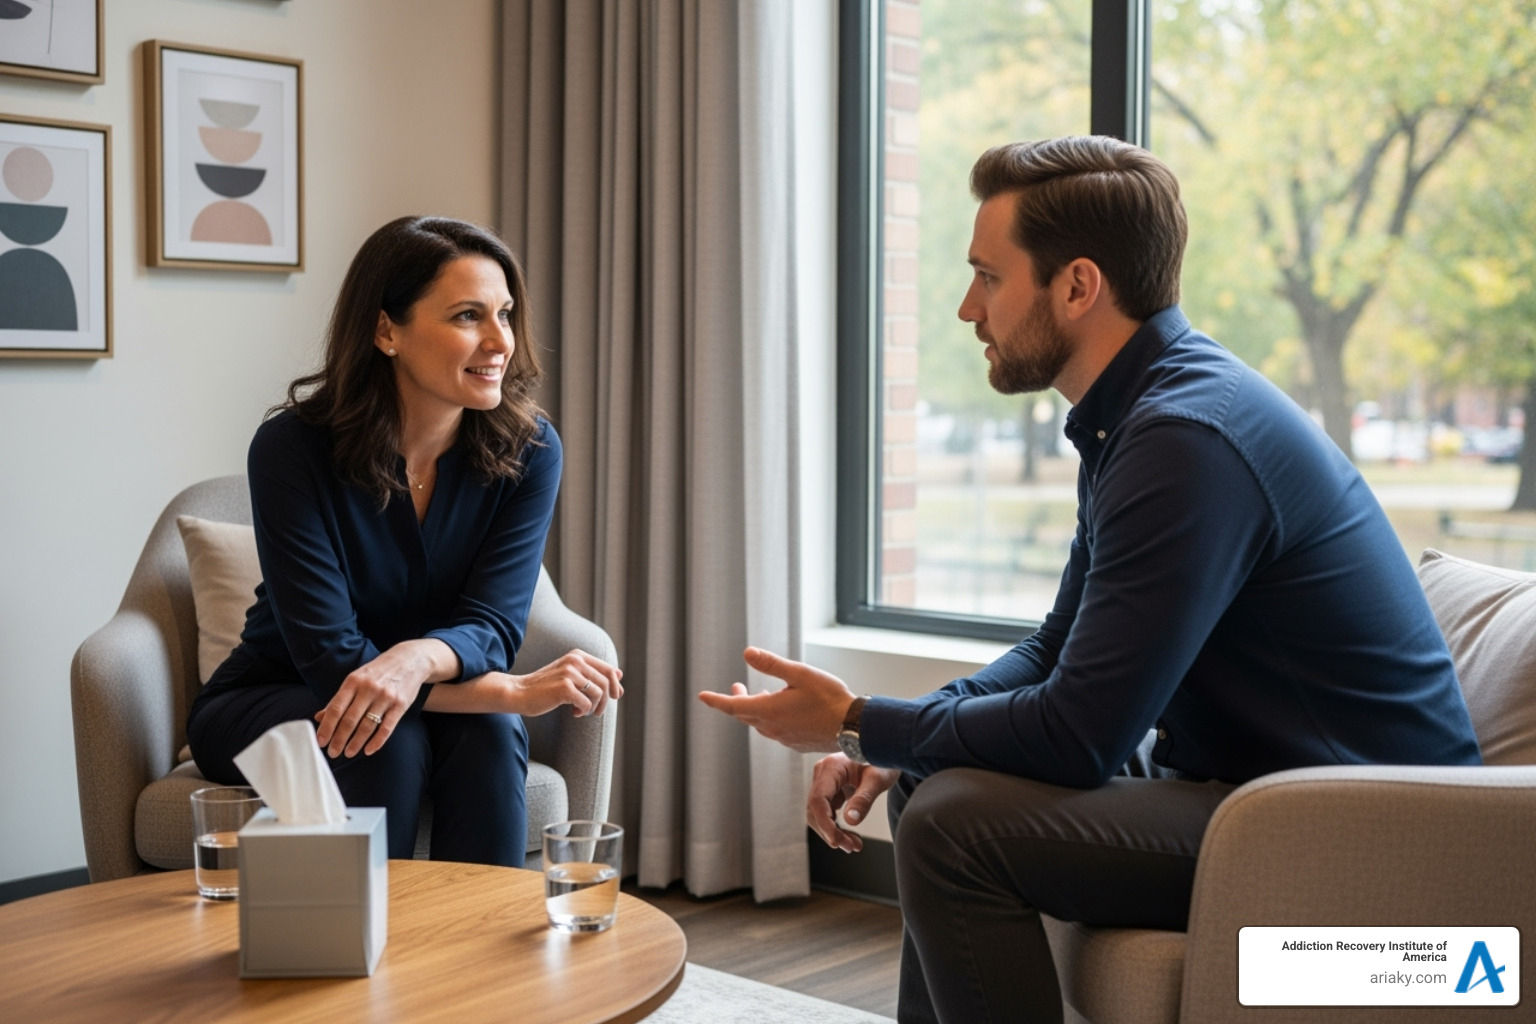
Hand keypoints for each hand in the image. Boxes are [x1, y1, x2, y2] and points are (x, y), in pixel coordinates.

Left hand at [316, 641, 445, 757]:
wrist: (410, 660)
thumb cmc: (379, 671)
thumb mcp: (356, 679)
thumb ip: (339, 698)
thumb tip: (320, 717)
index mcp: (353, 681)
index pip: (336, 708)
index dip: (327, 727)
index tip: (321, 742)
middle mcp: (369, 688)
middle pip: (350, 720)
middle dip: (339, 739)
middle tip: (333, 753)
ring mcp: (385, 697)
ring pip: (367, 726)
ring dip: (356, 743)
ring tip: (348, 753)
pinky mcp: (400, 705)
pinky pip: (386, 728)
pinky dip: (377, 742)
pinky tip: (368, 750)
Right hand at [506, 649, 623, 716]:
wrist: (519, 692)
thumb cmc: (545, 687)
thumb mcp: (570, 675)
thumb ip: (593, 673)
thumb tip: (620, 674)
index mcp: (578, 655)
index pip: (609, 669)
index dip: (615, 685)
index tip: (613, 697)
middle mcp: (575, 661)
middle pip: (606, 682)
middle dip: (605, 701)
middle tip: (596, 712)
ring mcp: (569, 673)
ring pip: (599, 694)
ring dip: (594, 708)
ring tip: (582, 711)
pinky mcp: (564, 687)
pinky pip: (586, 703)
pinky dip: (583, 711)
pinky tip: (574, 713)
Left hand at [697, 647, 856, 752]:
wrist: (854, 728)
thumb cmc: (829, 698)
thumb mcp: (800, 674)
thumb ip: (772, 664)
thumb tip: (747, 653)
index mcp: (768, 711)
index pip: (732, 707)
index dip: (715, 700)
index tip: (702, 696)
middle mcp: (772, 728)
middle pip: (744, 715)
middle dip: (736, 701)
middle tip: (736, 687)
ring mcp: (784, 739)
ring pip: (760, 724)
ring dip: (755, 709)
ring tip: (762, 694)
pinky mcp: (796, 744)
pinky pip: (775, 731)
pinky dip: (771, 718)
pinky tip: (784, 710)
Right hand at [808, 754, 899, 853]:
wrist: (885, 748)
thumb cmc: (882, 758)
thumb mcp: (878, 779)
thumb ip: (864, 798)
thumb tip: (851, 820)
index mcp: (831, 767)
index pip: (818, 800)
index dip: (824, 824)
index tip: (836, 841)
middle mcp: (822, 774)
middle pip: (816, 810)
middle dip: (831, 832)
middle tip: (851, 847)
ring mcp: (824, 782)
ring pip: (818, 814)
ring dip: (833, 832)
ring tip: (853, 845)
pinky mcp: (830, 789)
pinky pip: (826, 812)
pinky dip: (836, 826)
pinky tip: (850, 836)